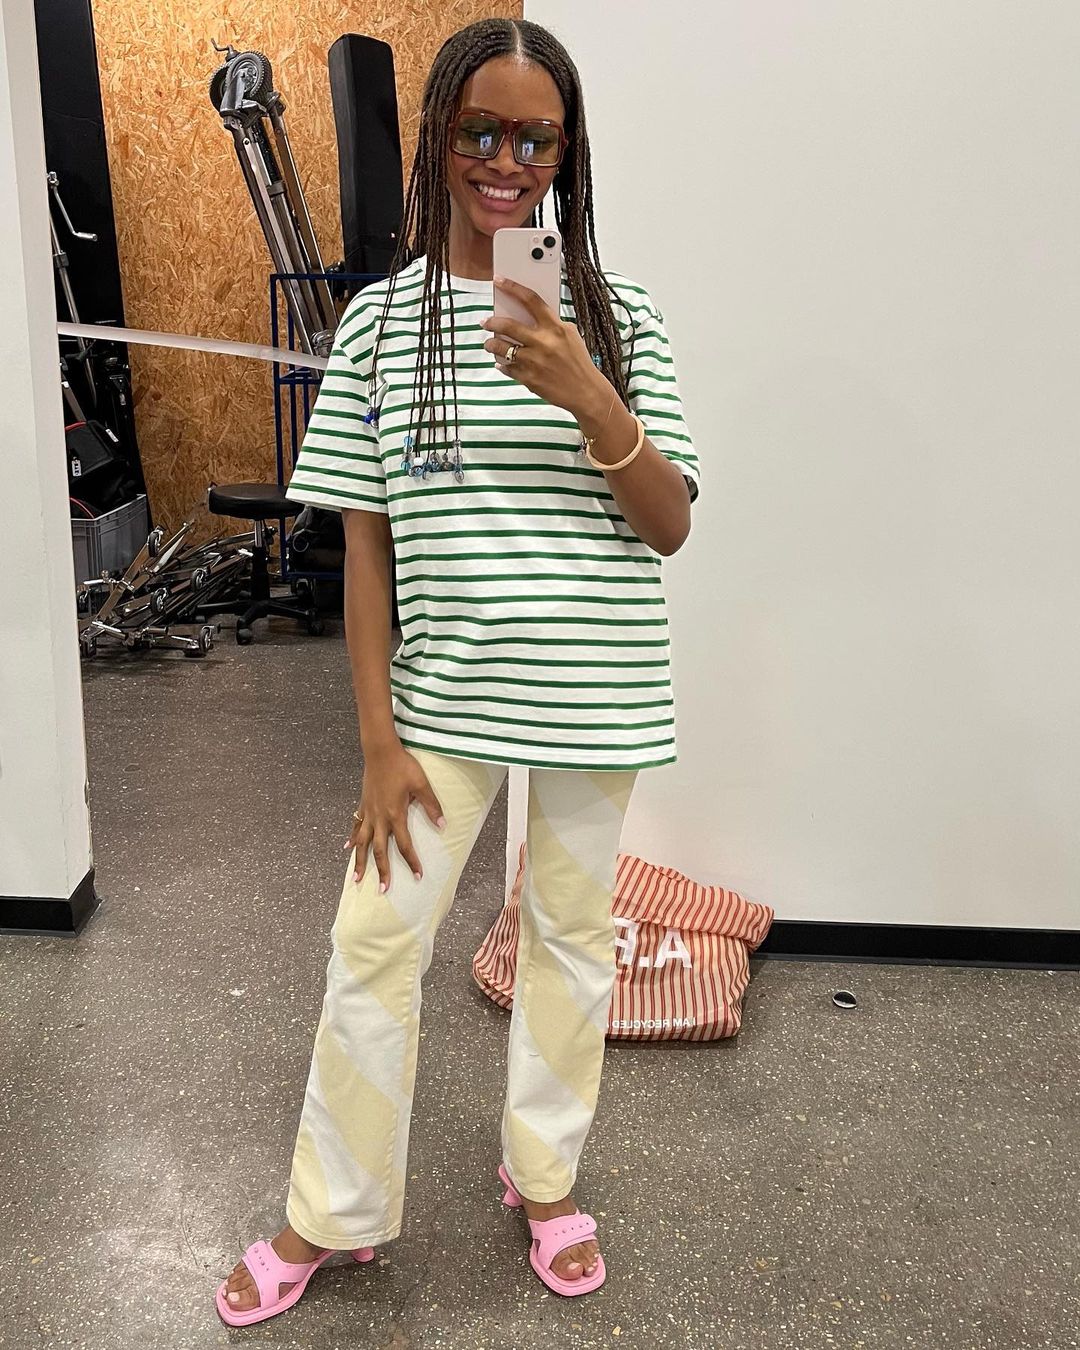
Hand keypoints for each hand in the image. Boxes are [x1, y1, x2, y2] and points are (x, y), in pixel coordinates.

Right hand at [344, 742, 445, 892]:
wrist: (380, 751)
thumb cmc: (402, 766)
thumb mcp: (422, 784)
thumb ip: (432, 806)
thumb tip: (443, 825)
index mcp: (395, 815)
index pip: (404, 845)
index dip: (411, 862)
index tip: (417, 876)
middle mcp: (379, 818)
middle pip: (379, 850)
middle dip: (382, 871)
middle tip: (383, 890)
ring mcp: (368, 812)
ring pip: (362, 842)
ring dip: (360, 861)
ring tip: (357, 879)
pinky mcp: (363, 805)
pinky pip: (355, 825)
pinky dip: (351, 838)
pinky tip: (347, 847)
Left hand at [482, 277, 607, 417]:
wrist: (586, 392)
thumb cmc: (579, 362)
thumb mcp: (570, 336)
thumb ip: (551, 324)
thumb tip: (528, 315)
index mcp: (556, 328)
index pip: (531, 300)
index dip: (512, 287)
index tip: (499, 281)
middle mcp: (543, 343)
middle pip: (508, 325)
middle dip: (492, 322)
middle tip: (485, 322)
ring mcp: (534, 362)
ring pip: (501, 348)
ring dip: (491, 344)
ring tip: (490, 343)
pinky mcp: (529, 379)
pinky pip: (507, 368)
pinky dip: (502, 364)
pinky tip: (502, 363)